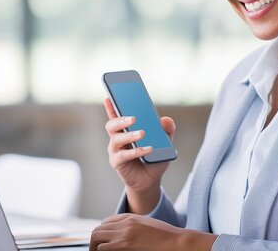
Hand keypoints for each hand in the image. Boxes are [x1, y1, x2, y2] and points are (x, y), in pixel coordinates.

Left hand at [89, 214, 216, 250]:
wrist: (176, 242)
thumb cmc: (166, 236)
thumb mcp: (147, 225)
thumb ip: (133, 227)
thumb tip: (123, 234)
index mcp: (130, 217)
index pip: (106, 222)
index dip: (102, 232)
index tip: (102, 242)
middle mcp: (124, 223)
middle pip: (99, 229)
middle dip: (95, 240)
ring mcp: (123, 234)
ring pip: (96, 237)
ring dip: (94, 247)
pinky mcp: (124, 245)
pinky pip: (102, 248)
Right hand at [103, 98, 175, 213]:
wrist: (150, 180)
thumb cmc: (154, 158)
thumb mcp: (166, 142)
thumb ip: (167, 130)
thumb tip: (165, 120)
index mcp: (126, 129)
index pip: (116, 114)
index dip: (111, 106)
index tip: (110, 96)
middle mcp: (117, 138)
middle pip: (112, 125)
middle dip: (121, 119)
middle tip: (134, 118)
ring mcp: (115, 150)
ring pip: (116, 139)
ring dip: (130, 135)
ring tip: (142, 133)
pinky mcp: (117, 162)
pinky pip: (123, 155)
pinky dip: (136, 151)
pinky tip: (148, 149)